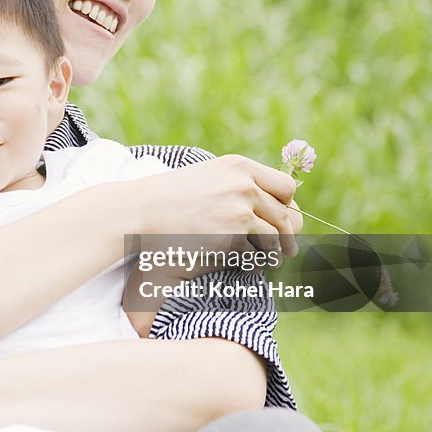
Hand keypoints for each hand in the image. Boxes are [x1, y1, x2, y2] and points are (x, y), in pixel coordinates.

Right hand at [129, 155, 300, 256]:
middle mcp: (244, 185)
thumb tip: (264, 199)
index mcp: (239, 166)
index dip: (287, 205)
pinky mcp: (232, 234)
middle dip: (288, 235)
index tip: (282, 218)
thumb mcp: (207, 175)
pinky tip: (251, 266)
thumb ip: (236, 181)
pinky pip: (256, 252)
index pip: (285, 187)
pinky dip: (256, 261)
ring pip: (275, 236)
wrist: (142, 210)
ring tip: (274, 261)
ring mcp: (239, 209)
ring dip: (276, 252)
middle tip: (289, 249)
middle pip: (285, 214)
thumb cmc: (169, 196)